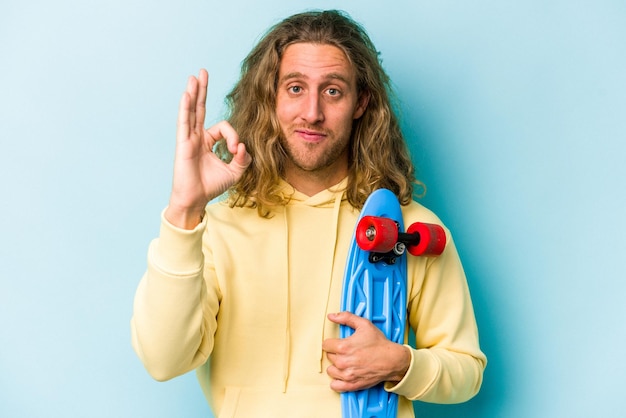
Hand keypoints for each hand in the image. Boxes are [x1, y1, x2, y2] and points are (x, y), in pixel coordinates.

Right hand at [166, 69, 250, 228]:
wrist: (196, 199)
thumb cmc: (212, 186)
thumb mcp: (235, 171)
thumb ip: (243, 158)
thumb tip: (243, 146)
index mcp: (209, 141)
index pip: (224, 128)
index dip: (233, 136)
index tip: (236, 150)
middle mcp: (197, 136)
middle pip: (200, 108)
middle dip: (202, 90)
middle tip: (203, 72)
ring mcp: (189, 139)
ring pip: (192, 111)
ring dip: (194, 93)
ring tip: (194, 77)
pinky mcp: (183, 144)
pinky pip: (184, 122)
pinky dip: (185, 108)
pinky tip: (187, 94)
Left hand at [322, 312, 410, 391]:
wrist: (392, 360)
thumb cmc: (379, 343)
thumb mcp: (364, 324)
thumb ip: (346, 317)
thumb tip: (331, 316)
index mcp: (343, 347)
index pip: (325, 345)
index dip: (332, 342)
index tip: (338, 343)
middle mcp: (343, 362)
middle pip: (329, 357)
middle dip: (336, 353)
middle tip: (347, 351)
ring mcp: (347, 375)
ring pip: (331, 370)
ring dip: (336, 366)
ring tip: (346, 362)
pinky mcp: (352, 385)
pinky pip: (335, 386)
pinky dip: (337, 381)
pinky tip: (343, 374)